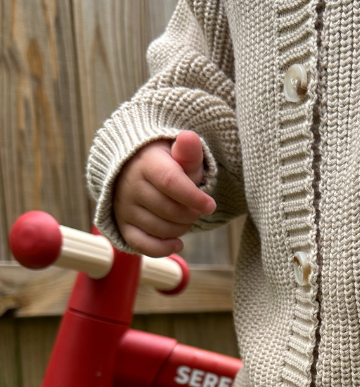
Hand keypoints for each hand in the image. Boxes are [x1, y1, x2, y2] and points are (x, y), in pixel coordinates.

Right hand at [113, 130, 215, 256]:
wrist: (139, 171)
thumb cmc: (170, 165)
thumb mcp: (181, 155)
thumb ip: (188, 151)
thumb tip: (189, 137)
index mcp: (147, 164)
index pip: (171, 183)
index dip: (194, 197)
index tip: (211, 205)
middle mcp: (130, 185)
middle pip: (169, 210)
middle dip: (191, 214)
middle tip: (197, 209)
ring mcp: (124, 207)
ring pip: (160, 229)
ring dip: (182, 229)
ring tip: (186, 217)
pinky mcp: (123, 225)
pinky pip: (143, 245)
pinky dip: (163, 249)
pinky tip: (177, 243)